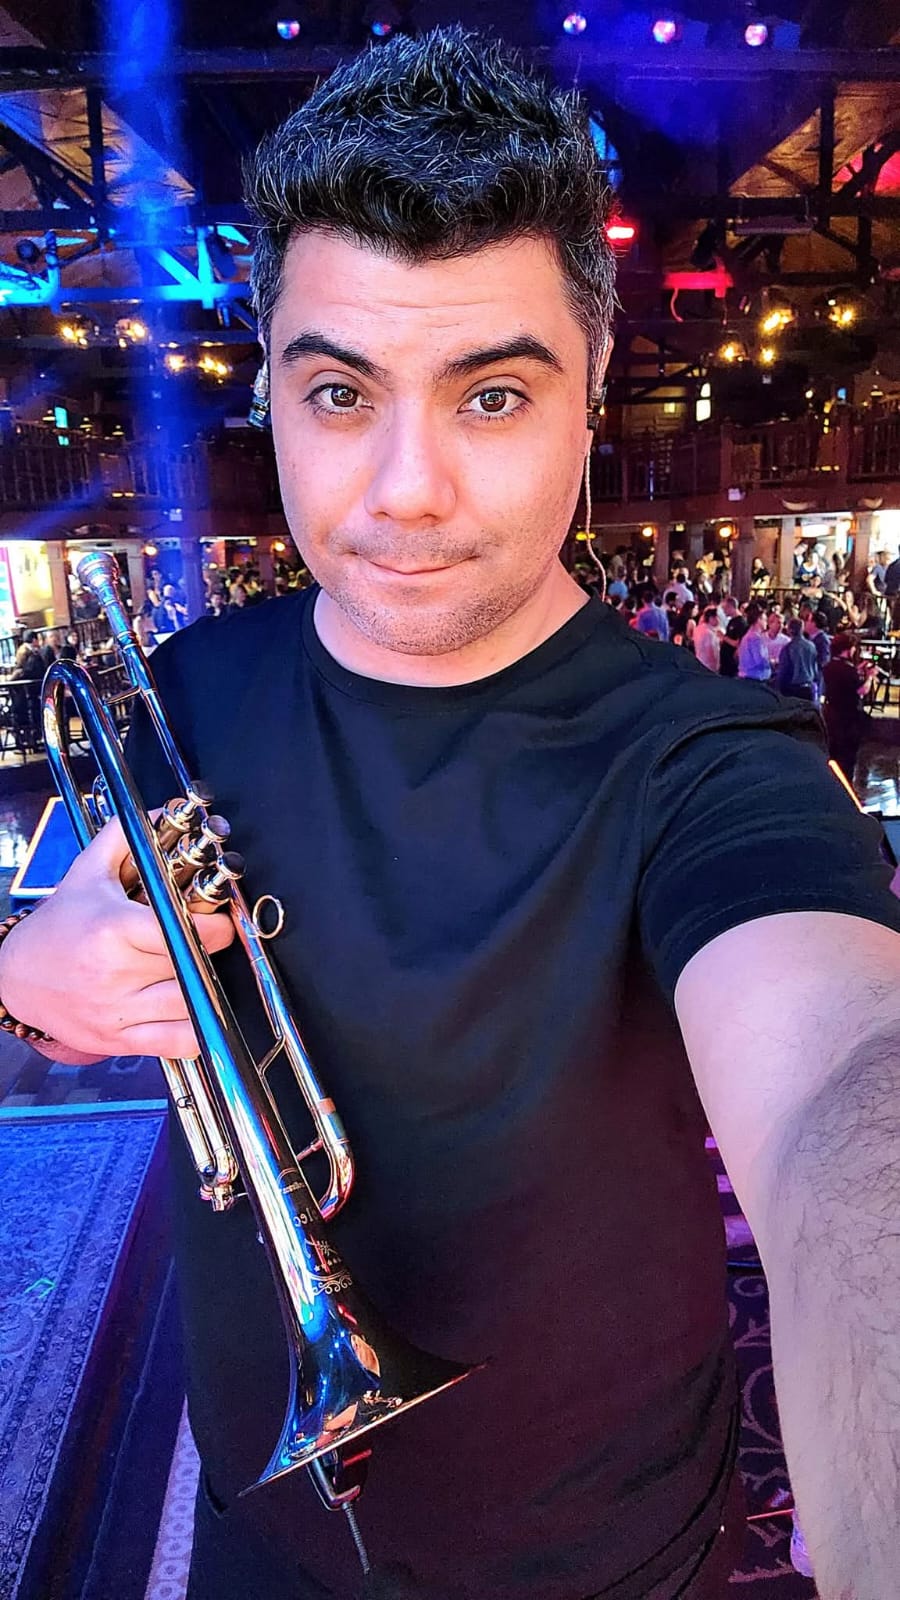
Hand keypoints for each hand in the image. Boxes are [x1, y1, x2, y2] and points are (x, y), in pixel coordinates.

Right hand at [0, 816, 234, 1059]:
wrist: (15, 976)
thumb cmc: (59, 924)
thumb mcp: (88, 872)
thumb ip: (125, 836)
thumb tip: (160, 810)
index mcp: (114, 929)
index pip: (186, 933)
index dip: (215, 927)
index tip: (216, 922)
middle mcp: (116, 973)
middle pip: (192, 966)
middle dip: (209, 955)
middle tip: (207, 945)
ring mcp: (117, 1011)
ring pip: (190, 1007)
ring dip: (204, 991)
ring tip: (196, 973)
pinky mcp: (118, 1040)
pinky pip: (176, 1044)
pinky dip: (194, 1033)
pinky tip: (192, 1012)